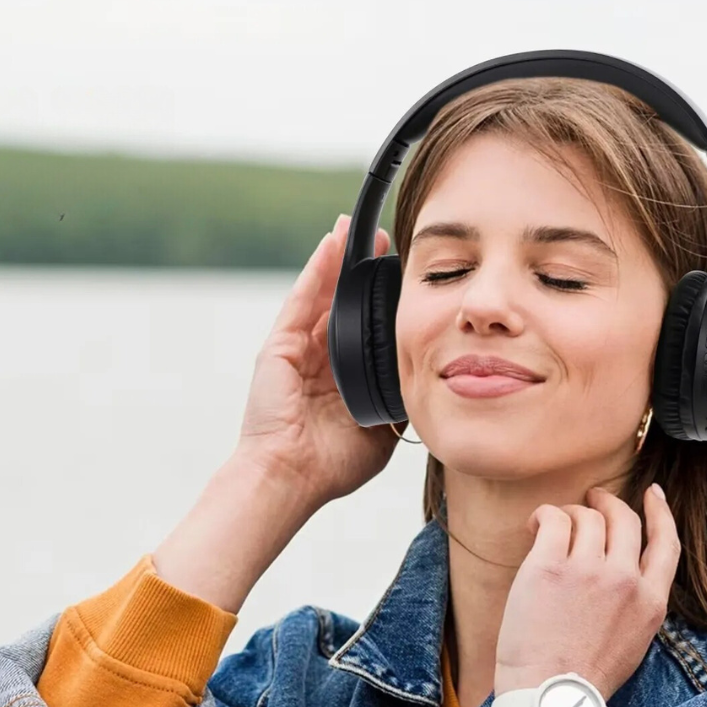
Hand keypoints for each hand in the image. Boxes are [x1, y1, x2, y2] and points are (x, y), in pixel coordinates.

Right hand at [235, 213, 402, 510]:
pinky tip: (335, 242)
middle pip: (344, 305)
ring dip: (343, 260)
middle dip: (364, 274)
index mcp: (342, 380)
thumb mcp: (379, 433)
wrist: (291, 477)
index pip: (366, 332)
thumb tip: (425, 384)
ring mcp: (298, 350)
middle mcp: (319, 361)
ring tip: (362, 230)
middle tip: (388, 242)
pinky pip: (302, 299)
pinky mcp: (280, 346)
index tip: (407, 281)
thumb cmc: (331, 466)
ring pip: (324, 294)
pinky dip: (319, 268)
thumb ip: (398, 406)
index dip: (384, 306)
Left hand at [494, 485, 681, 703]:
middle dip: (608, 502)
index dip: (660, 512)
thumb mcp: (631, 642)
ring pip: (588, 516)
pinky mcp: (550, 565)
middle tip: (591, 498)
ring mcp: (589, 570)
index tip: (653, 493)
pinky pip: (553, 519)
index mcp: (651, 601)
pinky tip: (534, 525)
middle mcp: (625, 579)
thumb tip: (620, 573)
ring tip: (552, 523)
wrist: (550, 697)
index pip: (666, 543)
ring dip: (572, 512)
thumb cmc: (582, 679)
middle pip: (624, 519)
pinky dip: (544, 514)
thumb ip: (633, 604)